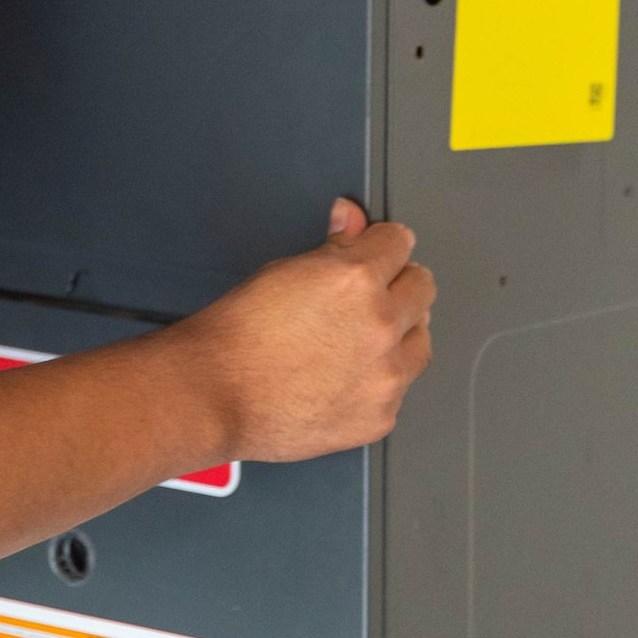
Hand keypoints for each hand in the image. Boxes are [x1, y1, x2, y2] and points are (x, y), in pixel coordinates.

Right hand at [169, 198, 433, 461]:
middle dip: (398, 285)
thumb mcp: (284, 272)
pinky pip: (400, 388)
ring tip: (356, 341)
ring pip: (421, 341)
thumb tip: (353, 221)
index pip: (400, 243)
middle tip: (367, 297)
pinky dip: (380, 381)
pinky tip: (346, 377)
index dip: (382, 244)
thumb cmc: (238, 336)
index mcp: (357, 280)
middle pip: (422, 288)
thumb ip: (334, 246)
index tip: (378, 251)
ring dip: (399, 334)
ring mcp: (386, 377)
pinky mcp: (381, 416)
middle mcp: (381, 326)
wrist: (215, 396)